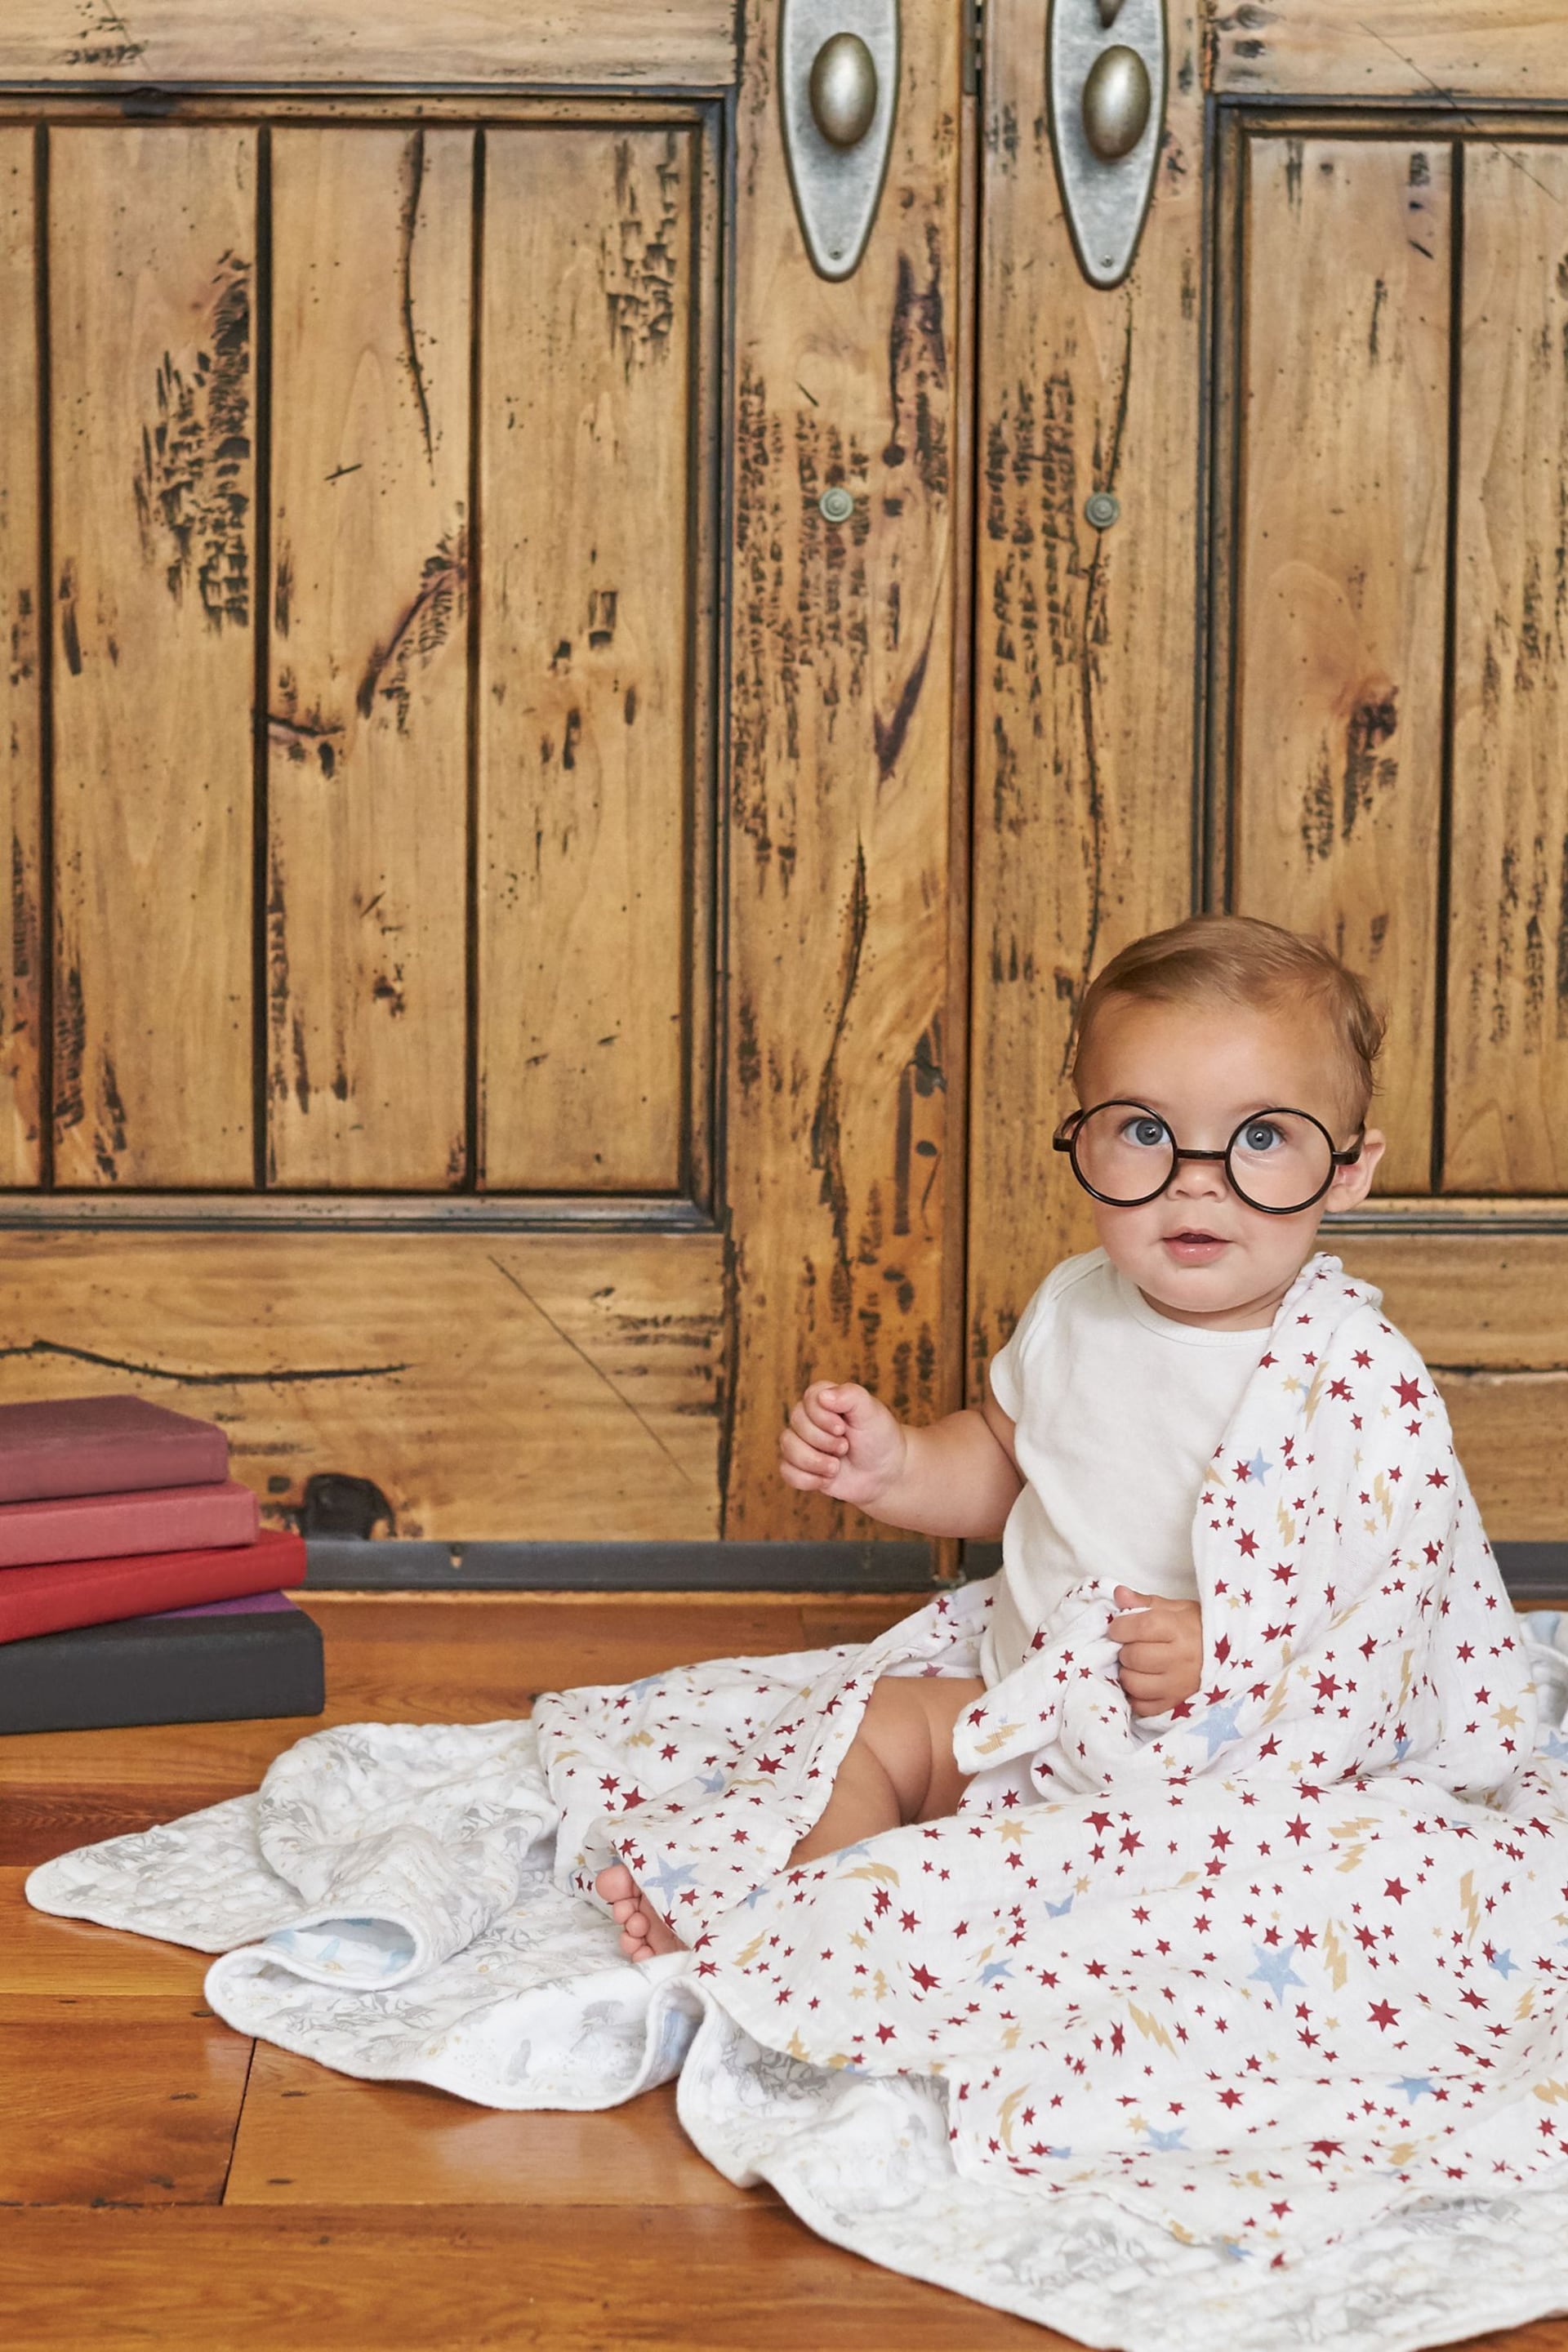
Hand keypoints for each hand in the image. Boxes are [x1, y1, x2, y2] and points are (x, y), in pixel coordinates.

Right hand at [779, 1381, 906, 1508]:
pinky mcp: (799, 1465)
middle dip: (823, 1442)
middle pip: (796, 1424)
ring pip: (787, 1447)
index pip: (808, 1400)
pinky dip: (806, 1479)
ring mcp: (802, 1442)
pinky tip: (826, 1480)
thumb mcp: (871, 1412)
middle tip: (845, 1447)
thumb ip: (851, 1396)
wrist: (884, 1474)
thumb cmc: (879, 1438)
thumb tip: (823, 1396)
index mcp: (824, 1398)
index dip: (823, 1418)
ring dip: (814, 1462)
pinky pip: (786, 1470)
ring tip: (836, 1467)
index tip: (844, 1429)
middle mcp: (808, 1417)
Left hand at [1108, 1586, 1203, 1718]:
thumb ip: (1146, 1603)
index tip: (1118, 1627)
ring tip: (1137, 1665)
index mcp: (1181, 1630)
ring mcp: (1178, 1687)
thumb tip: (1119, 1594)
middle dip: (1124, 1649)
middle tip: (1131, 1645)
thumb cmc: (1202, 1630)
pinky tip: (1144, 1683)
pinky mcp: (1176, 1706)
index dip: (1121, 1626)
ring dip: (1128, 1673)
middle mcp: (1181, 1660)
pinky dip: (1136, 1695)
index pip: (1141, 1627)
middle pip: (1133, 1656)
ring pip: (1134, 1683)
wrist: (1234, 1658)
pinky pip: (1142, 1706)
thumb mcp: (1178, 1609)